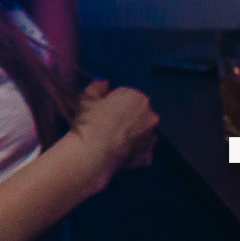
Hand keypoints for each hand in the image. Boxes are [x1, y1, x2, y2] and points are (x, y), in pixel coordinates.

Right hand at [64, 78, 158, 194]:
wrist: (94, 153)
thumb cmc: (91, 121)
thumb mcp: (87, 98)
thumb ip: (97, 87)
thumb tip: (104, 83)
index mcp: (137, 98)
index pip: (127, 95)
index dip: (113, 101)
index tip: (102, 109)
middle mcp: (151, 116)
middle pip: (138, 113)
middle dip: (127, 116)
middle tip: (107, 123)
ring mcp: (152, 138)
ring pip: (143, 132)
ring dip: (133, 133)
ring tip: (112, 139)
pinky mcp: (148, 157)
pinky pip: (142, 151)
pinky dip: (133, 151)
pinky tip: (119, 152)